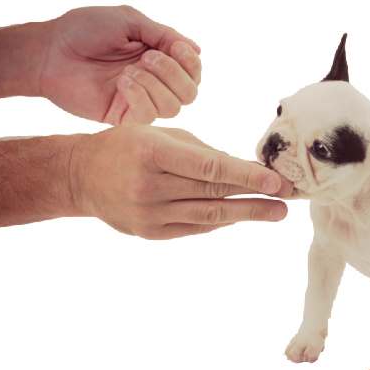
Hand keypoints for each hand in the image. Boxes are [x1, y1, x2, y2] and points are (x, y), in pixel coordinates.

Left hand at [39, 6, 200, 123]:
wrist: (49, 51)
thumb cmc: (84, 30)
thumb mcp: (130, 21)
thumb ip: (164, 35)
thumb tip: (198, 50)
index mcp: (158, 58)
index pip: (193, 71)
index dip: (191, 62)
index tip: (175, 48)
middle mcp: (154, 82)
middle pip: (190, 93)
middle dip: (175, 74)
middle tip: (148, 58)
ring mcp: (139, 101)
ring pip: (173, 108)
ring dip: (156, 85)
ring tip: (129, 71)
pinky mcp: (123, 117)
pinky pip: (149, 117)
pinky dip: (141, 97)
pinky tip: (123, 83)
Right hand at [70, 125, 292, 238]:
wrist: (82, 175)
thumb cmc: (127, 146)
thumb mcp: (161, 135)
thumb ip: (202, 153)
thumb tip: (246, 170)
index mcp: (152, 153)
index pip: (209, 168)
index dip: (247, 176)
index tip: (276, 181)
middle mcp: (149, 186)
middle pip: (213, 194)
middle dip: (255, 196)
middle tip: (287, 198)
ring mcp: (148, 214)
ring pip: (208, 216)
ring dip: (246, 215)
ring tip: (275, 213)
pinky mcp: (150, 233)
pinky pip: (194, 228)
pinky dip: (220, 222)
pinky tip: (241, 216)